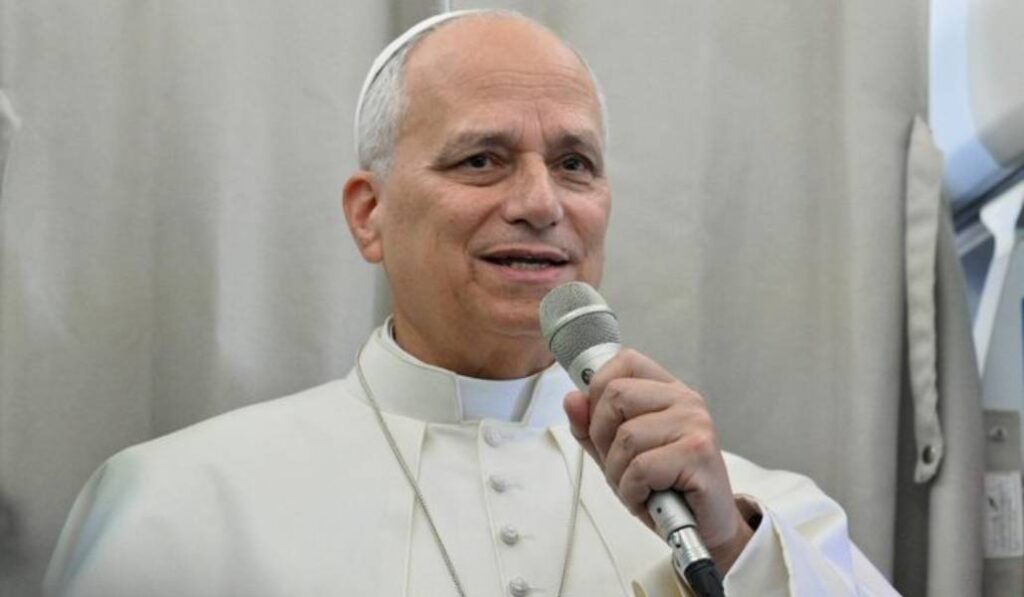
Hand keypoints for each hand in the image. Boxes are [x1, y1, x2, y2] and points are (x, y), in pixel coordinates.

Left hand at [563, 349, 752, 571]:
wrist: (704, 529)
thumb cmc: (664, 489)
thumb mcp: (618, 455)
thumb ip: (592, 428)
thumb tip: (572, 399)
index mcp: (667, 390)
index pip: (625, 361)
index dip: (598, 389)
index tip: (600, 423)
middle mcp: (685, 399)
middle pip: (615, 395)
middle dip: (602, 438)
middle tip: (621, 467)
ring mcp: (694, 423)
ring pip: (626, 436)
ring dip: (619, 474)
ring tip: (639, 488)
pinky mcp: (698, 452)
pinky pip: (640, 467)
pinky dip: (633, 492)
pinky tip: (649, 500)